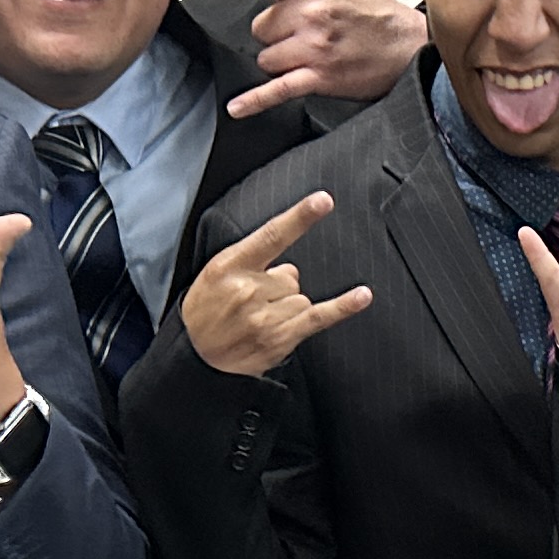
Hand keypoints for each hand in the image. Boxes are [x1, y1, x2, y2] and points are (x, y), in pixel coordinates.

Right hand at [177, 191, 367, 374]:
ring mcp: (264, 315)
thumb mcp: (216, 274)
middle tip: (253, 304)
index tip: (323, 201)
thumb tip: (290, 267)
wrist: (196, 357)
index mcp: (231, 265)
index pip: (271, 235)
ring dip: (288, 308)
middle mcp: (248, 289)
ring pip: (301, 297)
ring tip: (260, 321)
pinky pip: (319, 317)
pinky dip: (342, 307)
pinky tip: (362, 296)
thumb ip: (252, 261)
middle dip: (278, 287)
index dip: (299, 217)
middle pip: (291, 274)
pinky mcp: (279, 338)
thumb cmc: (206, 312)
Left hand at [196, 0, 426, 119]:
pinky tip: (238, 107)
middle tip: (304, 31)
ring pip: (266, 56)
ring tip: (309, 53)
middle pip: (260, 26)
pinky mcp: (318, 78)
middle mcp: (308, 16)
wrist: (410, 47)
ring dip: (280, 58)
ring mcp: (312, 48)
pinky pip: (277, 90)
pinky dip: (256, 101)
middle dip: (275, 31)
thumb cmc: (379, 10)